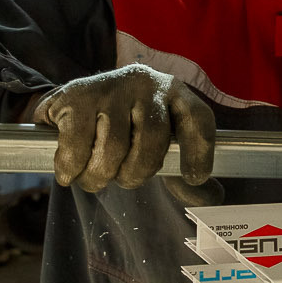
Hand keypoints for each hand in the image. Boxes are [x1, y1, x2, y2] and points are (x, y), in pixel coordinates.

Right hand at [33, 64, 218, 203]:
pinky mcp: (75, 95)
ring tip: (94, 178)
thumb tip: (212, 199)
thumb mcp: (159, 141)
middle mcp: (146, 83)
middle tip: (123, 179)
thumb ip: (183, 172)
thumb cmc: (128, 128)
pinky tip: (69, 172)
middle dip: (136, 173)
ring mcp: (110, 87)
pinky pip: (77, 144)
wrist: (74, 101)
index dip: (200, 151)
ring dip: (100, 176)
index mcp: (175, 93)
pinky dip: (71, 167)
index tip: (195, 178)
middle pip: (152, 139)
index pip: (198, 118)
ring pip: (113, 146)